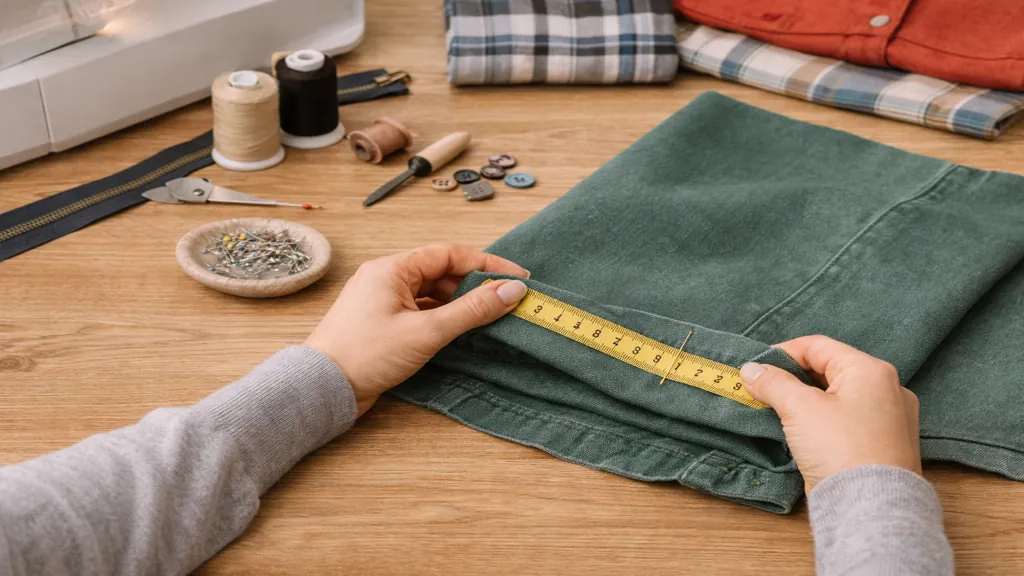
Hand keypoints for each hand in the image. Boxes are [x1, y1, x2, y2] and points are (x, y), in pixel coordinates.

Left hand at [305, 243, 528, 415]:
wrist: (322, 388)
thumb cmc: (364, 355)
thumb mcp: (427, 331)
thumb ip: (472, 310)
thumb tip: (511, 290)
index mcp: (392, 268)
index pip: (450, 254)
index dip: (486, 264)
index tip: (516, 277)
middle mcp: (386, 277)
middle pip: (442, 272)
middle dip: (475, 286)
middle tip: (506, 300)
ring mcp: (382, 300)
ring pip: (431, 293)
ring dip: (459, 303)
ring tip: (488, 317)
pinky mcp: (381, 322)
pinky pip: (420, 309)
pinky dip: (442, 317)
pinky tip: (459, 329)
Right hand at [739, 335, 920, 492]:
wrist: (871, 509)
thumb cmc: (842, 450)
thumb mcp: (799, 408)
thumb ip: (773, 383)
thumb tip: (751, 370)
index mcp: (871, 371)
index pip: (819, 346)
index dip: (783, 353)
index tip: (757, 367)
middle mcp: (887, 390)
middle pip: (830, 370)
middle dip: (793, 378)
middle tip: (764, 389)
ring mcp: (889, 419)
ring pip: (838, 397)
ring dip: (807, 400)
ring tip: (779, 410)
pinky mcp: (884, 445)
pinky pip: (848, 420)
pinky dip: (823, 420)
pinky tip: (804, 431)